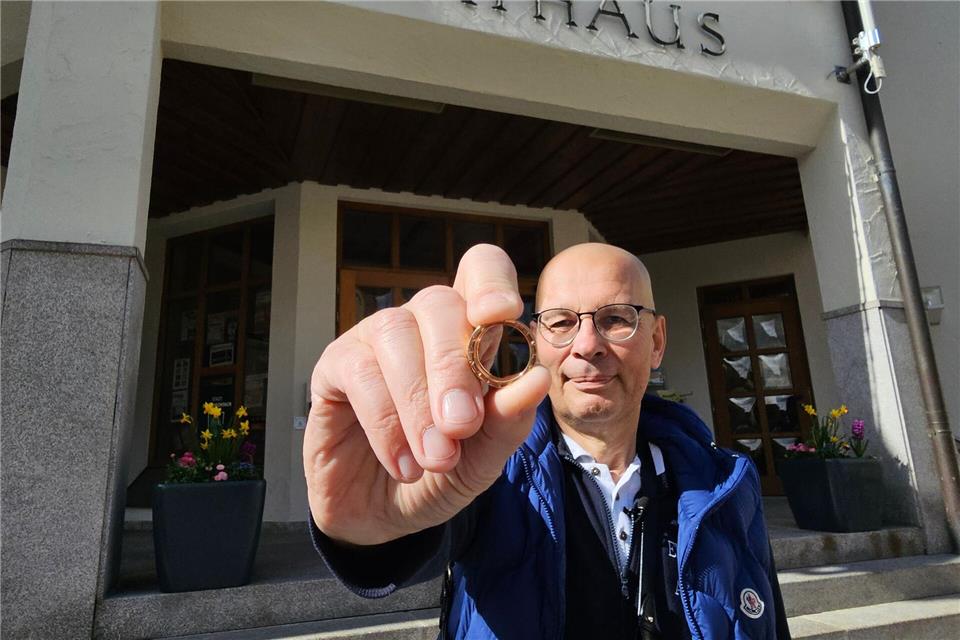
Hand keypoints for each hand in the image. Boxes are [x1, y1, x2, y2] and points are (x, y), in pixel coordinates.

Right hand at [303, 244, 550, 544]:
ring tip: (436, 459)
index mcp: (468, 331)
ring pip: (395, 334)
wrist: (384, 519)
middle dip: (454, 366)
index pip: (481, 270)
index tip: (501, 315)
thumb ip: (509, 421)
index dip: (491, 282)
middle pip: (438, 303)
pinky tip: (403, 464)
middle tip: (461, 427)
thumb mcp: (484, 458)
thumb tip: (535, 379)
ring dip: (418, 401)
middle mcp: (421, 324)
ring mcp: (373, 340)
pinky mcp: (334, 366)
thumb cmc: (440, 474)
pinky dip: (386, 422)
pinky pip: (359, 372)